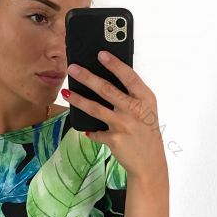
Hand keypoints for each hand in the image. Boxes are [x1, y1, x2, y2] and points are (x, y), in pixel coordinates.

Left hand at [64, 51, 167, 187]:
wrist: (149, 162)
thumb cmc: (146, 132)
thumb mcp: (147, 110)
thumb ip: (132, 96)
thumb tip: (105, 80)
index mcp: (145, 99)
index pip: (129, 76)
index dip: (114, 64)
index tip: (101, 54)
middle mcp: (135, 110)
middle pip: (106, 89)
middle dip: (87, 77)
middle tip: (72, 68)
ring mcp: (124, 125)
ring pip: (95, 108)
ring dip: (78, 100)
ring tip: (66, 92)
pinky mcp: (114, 139)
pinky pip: (95, 132)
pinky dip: (90, 131)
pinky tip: (86, 129)